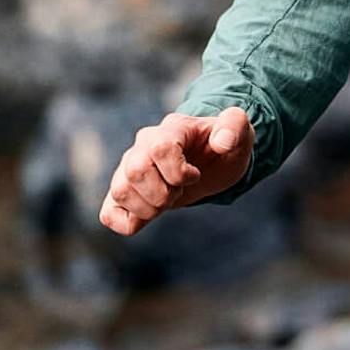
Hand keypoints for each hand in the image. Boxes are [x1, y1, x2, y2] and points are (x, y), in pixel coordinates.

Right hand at [98, 106, 253, 234]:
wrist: (212, 161)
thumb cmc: (224, 146)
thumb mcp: (240, 133)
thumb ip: (236, 126)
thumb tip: (222, 141)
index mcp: (170, 131)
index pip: (159, 148)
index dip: (178, 171)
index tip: (195, 176)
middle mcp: (142, 146)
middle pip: (134, 171)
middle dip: (163, 192)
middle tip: (179, 192)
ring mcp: (128, 169)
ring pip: (120, 191)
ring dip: (149, 207)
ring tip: (167, 200)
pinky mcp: (124, 192)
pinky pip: (109, 213)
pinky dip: (127, 223)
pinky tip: (149, 216)